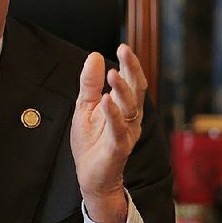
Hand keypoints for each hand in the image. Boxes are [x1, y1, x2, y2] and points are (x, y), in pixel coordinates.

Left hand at [70, 44, 146, 222]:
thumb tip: (94, 55)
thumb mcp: (85, 106)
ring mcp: (126, 132)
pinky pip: (118, 129)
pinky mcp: (117, 147)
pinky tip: (107, 100)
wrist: (90, 176)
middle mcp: (130, 118)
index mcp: (124, 107)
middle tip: (125, 51)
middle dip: (132, 70)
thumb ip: (89, 83)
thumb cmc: (91, 142)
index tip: (123, 46)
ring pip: (129, 108)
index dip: (129, 64)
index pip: (131, 82)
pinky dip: (113, 114)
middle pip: (136, 90)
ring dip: (122, 90)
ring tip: (112, 74)